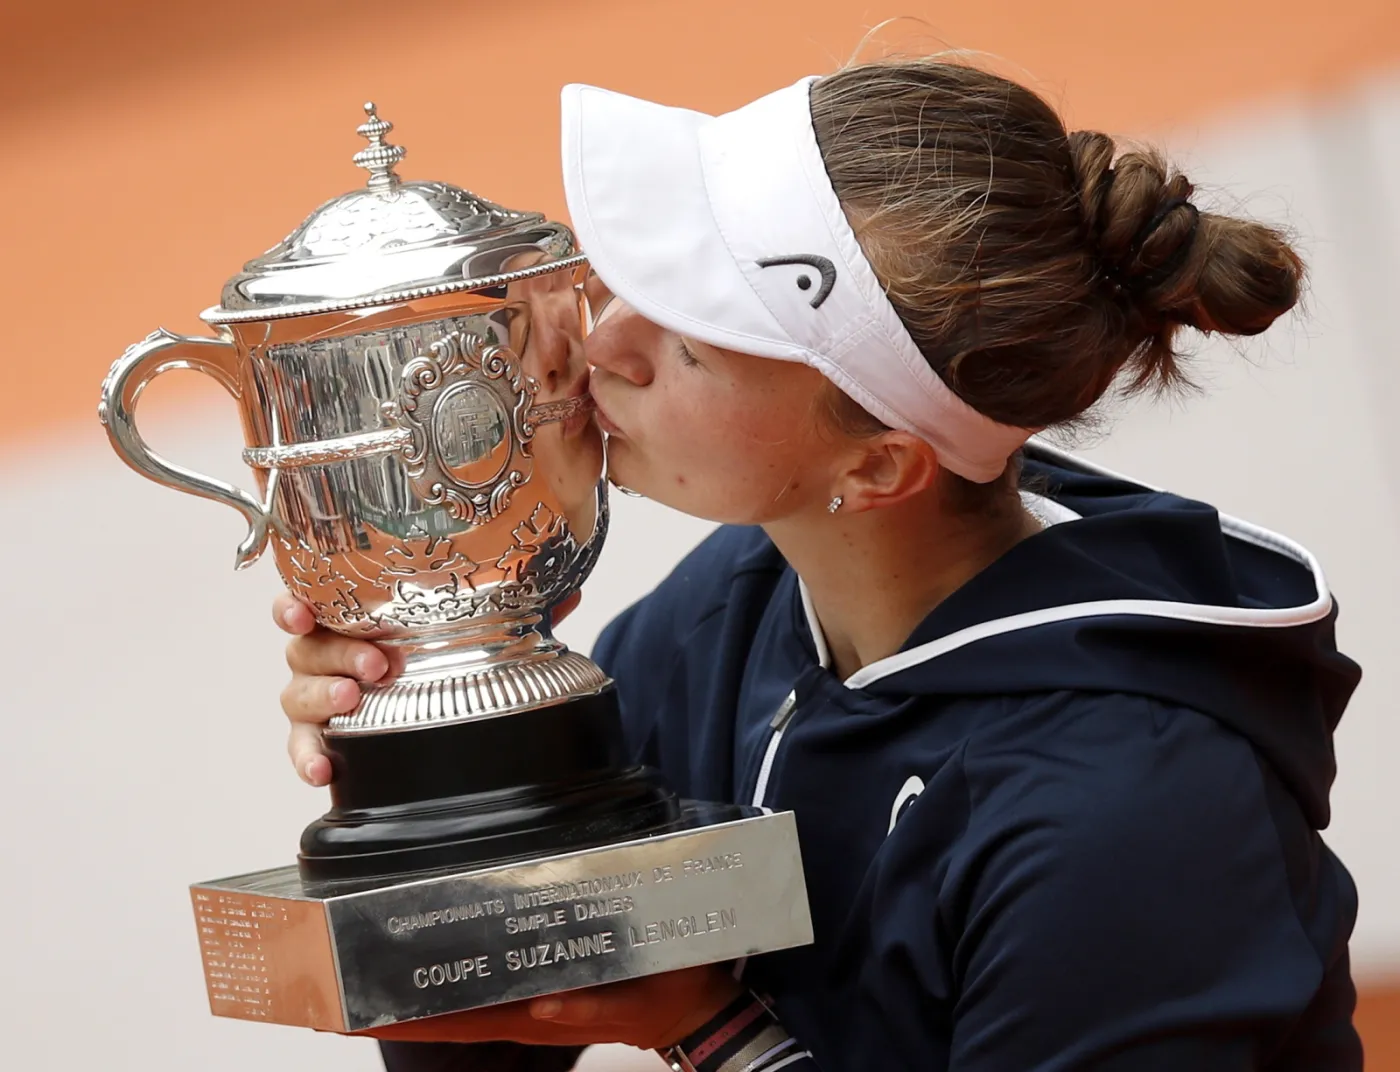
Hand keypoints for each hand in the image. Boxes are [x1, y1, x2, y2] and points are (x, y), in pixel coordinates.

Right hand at [275, 590, 582, 785]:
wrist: (441, 703)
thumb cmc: (438, 654)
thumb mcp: (478, 629)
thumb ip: (514, 610)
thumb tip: (567, 594)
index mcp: (354, 617)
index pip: (311, 600)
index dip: (297, 604)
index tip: (305, 611)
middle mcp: (328, 653)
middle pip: (307, 649)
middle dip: (337, 655)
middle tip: (376, 665)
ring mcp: (322, 696)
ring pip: (297, 695)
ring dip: (323, 697)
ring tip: (353, 700)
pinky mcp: (324, 738)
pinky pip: (303, 748)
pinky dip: (308, 758)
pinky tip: (324, 770)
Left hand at [362, 963, 742, 1049]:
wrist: (692, 1005)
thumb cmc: (667, 995)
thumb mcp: (638, 1002)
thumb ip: (592, 1008)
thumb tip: (544, 1006)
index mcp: (536, 1016)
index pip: (454, 1021)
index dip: (399, 1018)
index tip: (347, 1015)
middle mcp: (521, 1010)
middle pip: (439, 1014)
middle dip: (380, 1007)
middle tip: (323, 992)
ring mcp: (527, 1000)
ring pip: (454, 1002)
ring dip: (404, 995)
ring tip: (354, 978)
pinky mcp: (540, 986)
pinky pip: (482, 986)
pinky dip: (444, 983)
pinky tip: (420, 968)